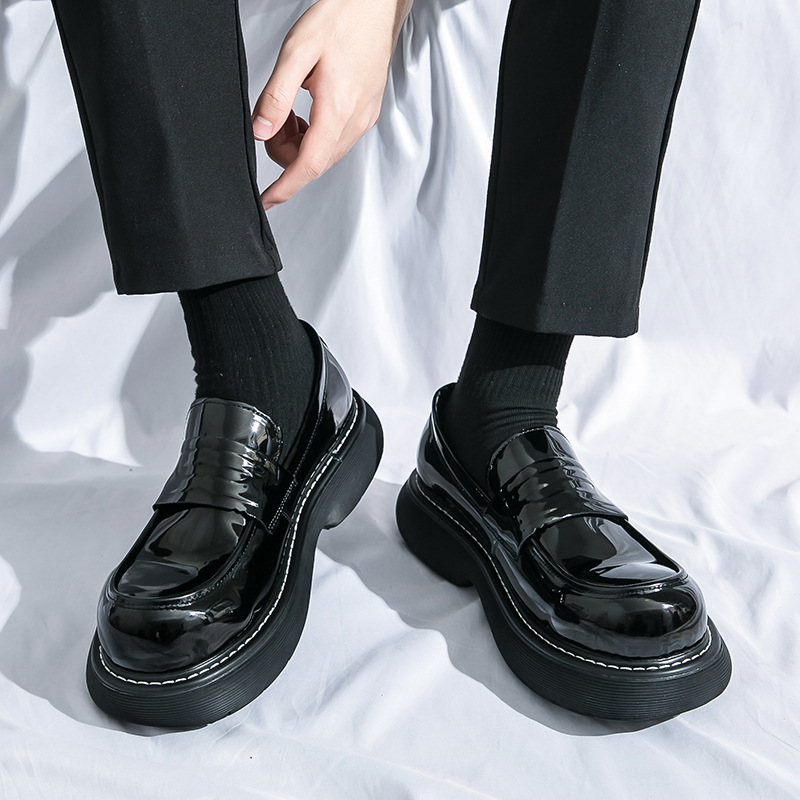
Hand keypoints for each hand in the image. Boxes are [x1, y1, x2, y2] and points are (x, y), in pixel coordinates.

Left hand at [252, 0, 412, 209]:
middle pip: (313, 163)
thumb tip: (261, 131)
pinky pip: (335, 141)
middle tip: (273, 118)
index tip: (267, 201)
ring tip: (291, 108)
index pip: (307, 166)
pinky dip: (315, 135)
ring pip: (324, 154)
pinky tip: (308, 108)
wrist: (375, 5)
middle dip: (286, 152)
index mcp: (337, 110)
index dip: (285, 188)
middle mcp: (355, 122)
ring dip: (300, 143)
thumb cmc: (341, 18)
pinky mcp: (366, 114)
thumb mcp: (297, 51)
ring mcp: (363, 120)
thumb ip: (276, 96)